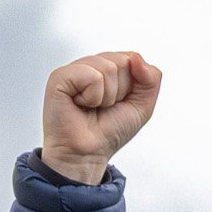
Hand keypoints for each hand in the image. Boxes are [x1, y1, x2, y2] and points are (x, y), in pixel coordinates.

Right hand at [41, 51, 161, 184]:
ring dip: (106, 96)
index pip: (131, 58)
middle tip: (104, 107)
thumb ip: (151, 79)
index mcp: (107, 68)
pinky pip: (91, 76)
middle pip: (122, 61)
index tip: (118, 103)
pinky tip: (80, 105)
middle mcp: (90, 65)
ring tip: (92, 107)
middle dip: (120, 91)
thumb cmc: (110, 132)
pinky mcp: (60, 76)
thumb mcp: (142, 106)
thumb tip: (136, 57)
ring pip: (108, 68)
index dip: (132, 86)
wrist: (88, 154)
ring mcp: (74, 69)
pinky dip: (92, 96)